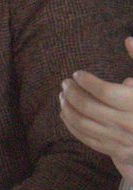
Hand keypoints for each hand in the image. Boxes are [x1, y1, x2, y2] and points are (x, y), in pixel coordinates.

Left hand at [61, 37, 132, 183]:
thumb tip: (128, 39)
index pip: (105, 92)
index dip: (87, 81)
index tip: (78, 74)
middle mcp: (129, 124)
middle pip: (89, 107)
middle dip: (72, 93)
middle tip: (65, 83)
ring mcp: (121, 140)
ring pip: (84, 124)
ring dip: (68, 108)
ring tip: (63, 96)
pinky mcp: (115, 151)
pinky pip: (86, 138)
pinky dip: (71, 125)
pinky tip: (65, 113)